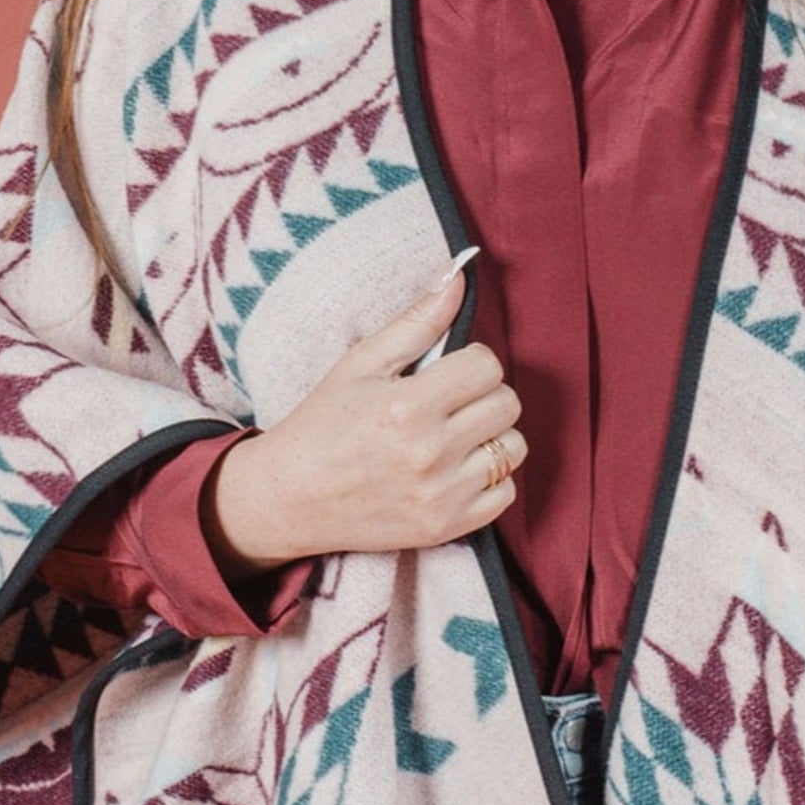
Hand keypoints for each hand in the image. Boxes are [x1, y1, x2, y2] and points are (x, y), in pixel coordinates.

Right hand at [202, 259, 527, 575]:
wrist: (290, 498)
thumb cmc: (322, 424)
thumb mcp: (360, 363)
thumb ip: (416, 322)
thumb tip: (458, 277)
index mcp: (408, 406)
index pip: (488, 366)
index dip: (471, 362)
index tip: (448, 372)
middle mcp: (430, 452)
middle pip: (507, 405)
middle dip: (484, 395)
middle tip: (450, 402)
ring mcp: (442, 495)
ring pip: (513, 449)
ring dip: (493, 437)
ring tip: (455, 435)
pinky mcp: (447, 527)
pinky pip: (505, 495)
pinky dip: (490, 480)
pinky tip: (457, 469)